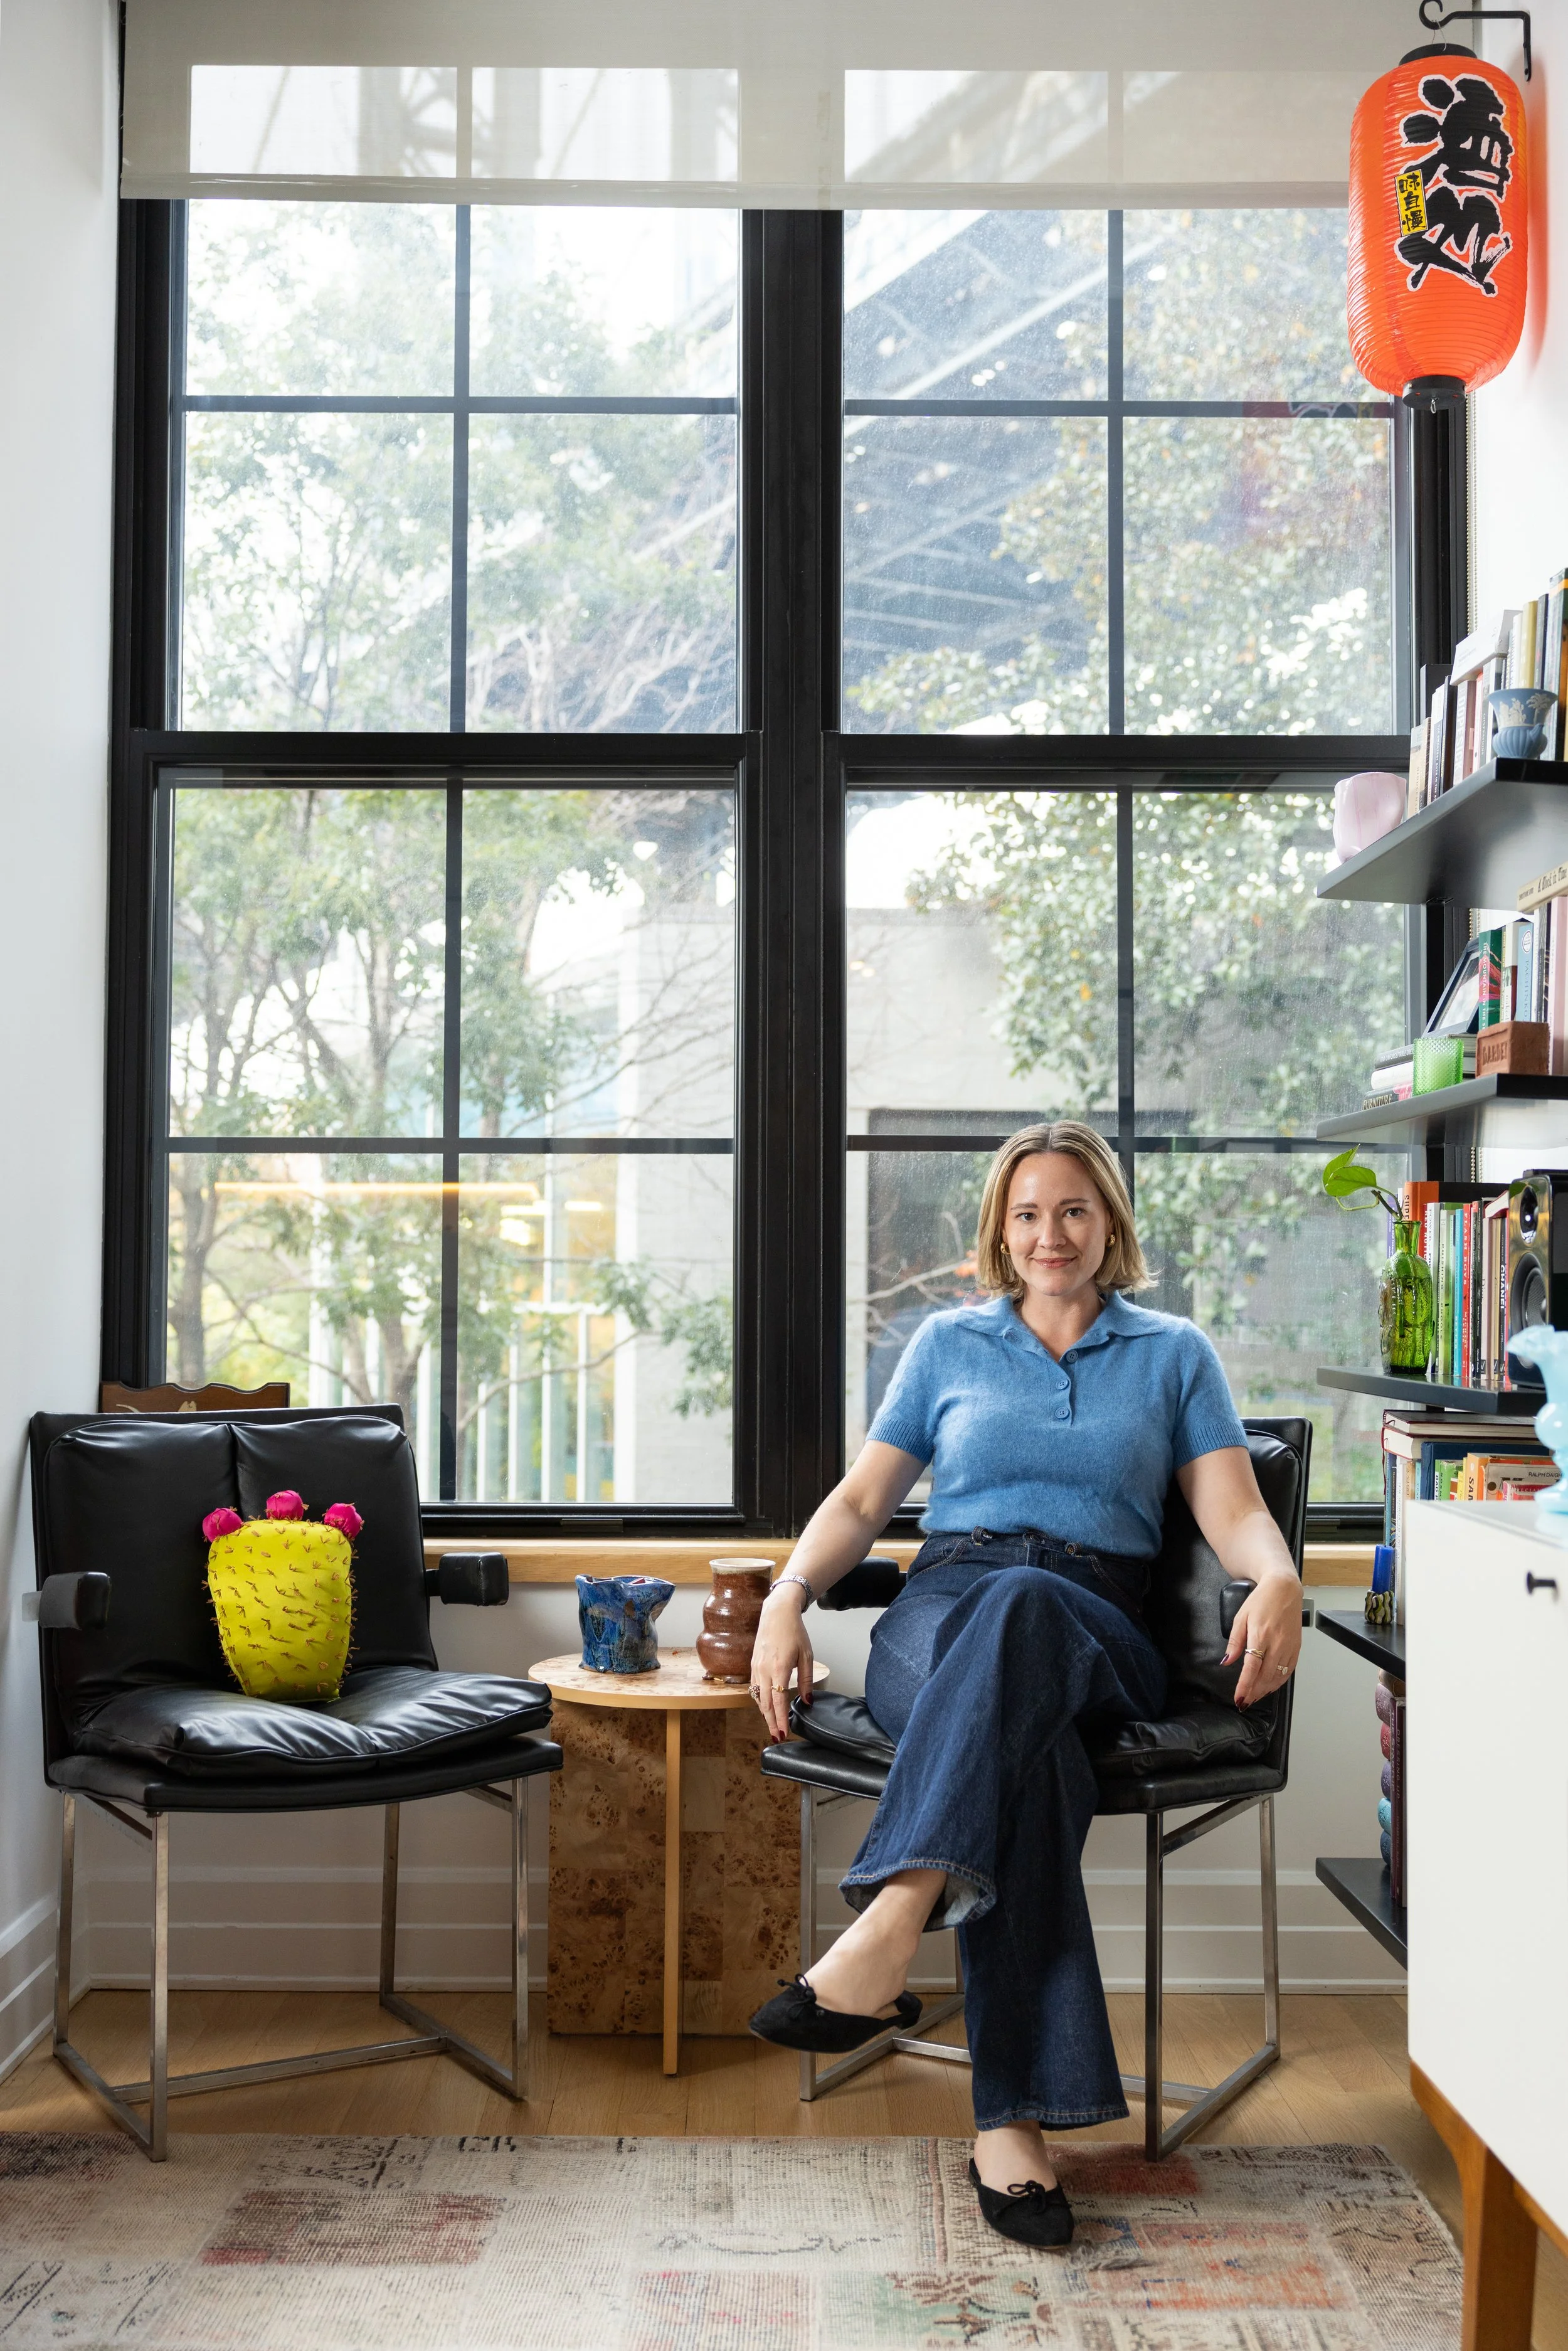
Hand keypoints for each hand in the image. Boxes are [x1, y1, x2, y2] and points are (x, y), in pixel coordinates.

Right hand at [749, 1588, 814, 1740]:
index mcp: (780, 1668)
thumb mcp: (807, 1655)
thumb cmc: (794, 1632)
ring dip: (764, 1713)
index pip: (778, 1701)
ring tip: (772, 1726)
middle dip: (771, 1722)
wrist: (776, 1613)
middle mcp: (764, 1670)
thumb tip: (807, 1701)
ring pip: (757, 1697)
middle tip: (777, 1737)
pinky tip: (765, 1706)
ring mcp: (756, 1667)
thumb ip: (807, 1680)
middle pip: (765, 1704)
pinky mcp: (753, 1664)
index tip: (784, 1734)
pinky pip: (754, 1687)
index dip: (780, 1720)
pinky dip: (759, 1700)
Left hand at [1223, 1573, 1301, 1708]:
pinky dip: (1279, 1682)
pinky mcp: (1296, 1648)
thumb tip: (1227, 1661)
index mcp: (1260, 1635)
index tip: (1239, 1698)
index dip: (1245, 1686)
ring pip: (1278, 1676)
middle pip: (1265, 1676)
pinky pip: (1289, 1671)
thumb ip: (1235, 1641)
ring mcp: (1289, 1646)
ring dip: (1266, 1690)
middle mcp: (1277, 1643)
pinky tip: (1270, 1686)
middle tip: (1245, 1701)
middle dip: (1254, 1692)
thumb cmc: (1261, 1600)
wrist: (1284, 1589)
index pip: (1252, 1668)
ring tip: (1255, 1696)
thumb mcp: (1241, 1617)